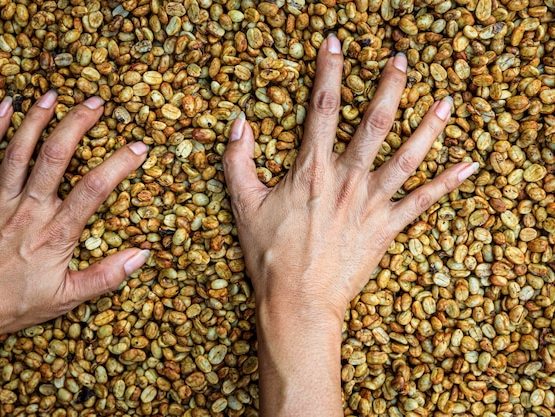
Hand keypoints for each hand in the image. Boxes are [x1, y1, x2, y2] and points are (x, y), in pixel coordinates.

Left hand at [0, 92, 148, 375]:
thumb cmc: (12, 304)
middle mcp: (28, 211)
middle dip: (78, 124)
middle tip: (96, 102)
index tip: (138, 148)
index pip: (94, 190)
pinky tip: (6, 107)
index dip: (119, 165)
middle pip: (56, 156)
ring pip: (19, 149)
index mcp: (55, 234)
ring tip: (55, 95)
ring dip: (38, 118)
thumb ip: (107, 276)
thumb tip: (143, 255)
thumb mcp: (67, 298)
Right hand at [222, 35, 476, 415]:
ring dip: (428, 127)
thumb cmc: (269, 255)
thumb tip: (239, 123)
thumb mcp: (243, 204)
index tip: (334, 43)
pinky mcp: (387, 227)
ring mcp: (371, 202)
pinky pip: (423, 201)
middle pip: (375, 123)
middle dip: (389, 86)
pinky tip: (469, 165)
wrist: (297, 301)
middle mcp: (347, 179)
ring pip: (407, 156)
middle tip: (401, 59)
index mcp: (312, 169)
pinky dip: (447, 183)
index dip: (328, 70)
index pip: (322, 107)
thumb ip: (237, 160)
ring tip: (446, 102)